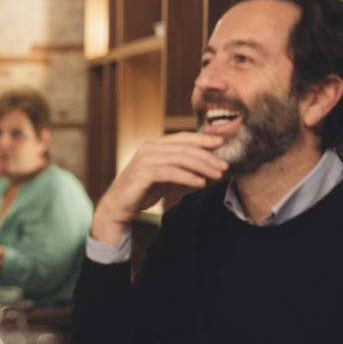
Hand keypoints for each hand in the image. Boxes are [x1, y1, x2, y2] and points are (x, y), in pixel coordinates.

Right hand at [90, 132, 227, 244]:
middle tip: (224, 166)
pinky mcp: (143, 173)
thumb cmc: (142, 190)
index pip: (183, 138)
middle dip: (208, 156)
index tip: (222, 143)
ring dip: (202, 167)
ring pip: (181, 159)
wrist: (118, 206)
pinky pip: (171, 172)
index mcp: (154, 145)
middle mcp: (149, 148)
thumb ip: (181, 168)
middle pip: (185, 148)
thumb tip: (207, 164)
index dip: (203, 139)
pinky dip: (188, 177)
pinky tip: (200, 183)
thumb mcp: (165, 176)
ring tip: (216, 175)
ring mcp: (145, 160)